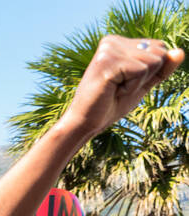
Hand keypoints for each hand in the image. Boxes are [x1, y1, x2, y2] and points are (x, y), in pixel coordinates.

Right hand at [60, 36, 182, 137]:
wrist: (86, 124)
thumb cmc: (110, 105)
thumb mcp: (142, 84)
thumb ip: (162, 68)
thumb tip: (179, 52)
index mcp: (118, 43)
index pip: (159, 47)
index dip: (150, 71)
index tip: (124, 82)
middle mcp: (112, 41)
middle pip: (159, 51)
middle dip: (147, 76)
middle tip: (119, 87)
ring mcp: (109, 50)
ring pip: (153, 60)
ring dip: (138, 82)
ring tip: (115, 89)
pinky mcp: (108, 61)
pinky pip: (142, 70)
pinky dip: (132, 86)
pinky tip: (112, 90)